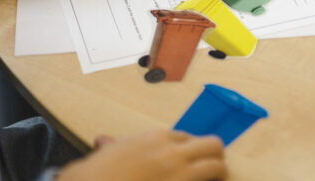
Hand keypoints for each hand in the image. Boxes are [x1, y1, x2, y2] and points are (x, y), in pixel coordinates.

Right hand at [58, 130, 226, 180]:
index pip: (187, 137)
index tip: (186, 158)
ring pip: (216, 166)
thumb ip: (112, 146)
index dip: (188, 150)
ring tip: (213, 179)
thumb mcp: (107, 153)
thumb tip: (104, 142)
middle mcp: (173, 153)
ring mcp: (180, 175)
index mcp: (156, 138)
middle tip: (211, 166)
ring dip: (216, 172)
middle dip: (214, 155)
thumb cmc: (97, 172)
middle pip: (212, 145)